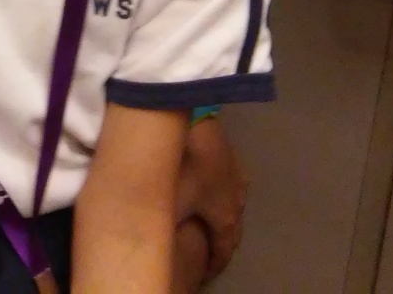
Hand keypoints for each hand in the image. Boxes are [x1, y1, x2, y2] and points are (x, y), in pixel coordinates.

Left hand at [176, 116, 246, 280]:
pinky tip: (208, 192)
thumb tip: (153, 239)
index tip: (207, 274)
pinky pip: (228, 185)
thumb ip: (164, 225)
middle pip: (232, 229)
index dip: (215, 264)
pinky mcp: (230, 156)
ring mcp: (237, 175)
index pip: (225, 250)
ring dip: (222, 217)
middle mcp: (238, 199)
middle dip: (220, 242)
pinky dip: (219, 195)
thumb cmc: (178, 165)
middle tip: (207, 253)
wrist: (189, 119)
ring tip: (207, 224)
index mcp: (226, 217)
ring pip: (233, 205)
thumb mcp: (168, 202)